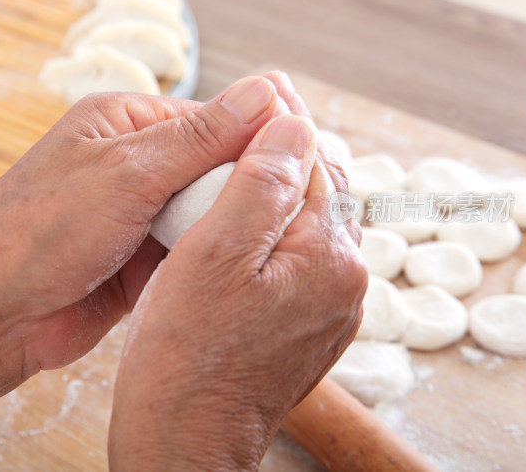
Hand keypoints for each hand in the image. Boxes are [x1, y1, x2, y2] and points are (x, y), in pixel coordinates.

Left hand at [0, 75, 284, 380]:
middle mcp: (133, 163)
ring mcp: (138, 213)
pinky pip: (192, 251)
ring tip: (271, 243)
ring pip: (207, 211)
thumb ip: (200, 138)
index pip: (212, 118)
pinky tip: (239, 270)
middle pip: (214, 166)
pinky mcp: (142, 258)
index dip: (257, 138)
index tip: (302, 161)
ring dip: (227, 226)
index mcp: (124, 122)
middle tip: (292, 210)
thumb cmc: (41, 231)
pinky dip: (210, 258)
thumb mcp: (127, 173)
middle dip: (244, 188)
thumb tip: (267, 93)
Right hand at [109, 78, 366, 469]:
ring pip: (303, 227)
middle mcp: (343, 285)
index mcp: (331, 258)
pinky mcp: (302, 329)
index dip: (282, 124)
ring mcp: (326, 311)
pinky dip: (267, 233)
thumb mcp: (216, 253)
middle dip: (281, 154)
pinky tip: (233, 224)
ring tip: (233, 164)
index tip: (259, 88)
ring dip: (272, 192)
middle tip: (245, 119)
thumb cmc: (186, 351)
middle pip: (317, 193)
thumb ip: (262, 182)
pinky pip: (291, 262)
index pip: (316, 163)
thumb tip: (292, 121)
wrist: (182, 438)